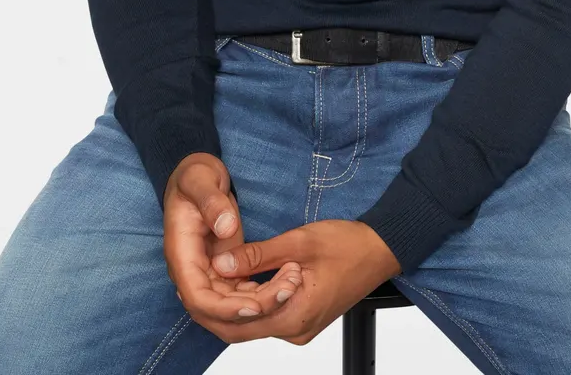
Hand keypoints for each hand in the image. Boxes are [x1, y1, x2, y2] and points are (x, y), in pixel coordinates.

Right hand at [162, 153, 303, 333]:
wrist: (197, 174)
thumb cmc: (195, 175)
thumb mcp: (200, 180)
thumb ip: (212, 203)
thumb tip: (226, 229)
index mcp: (181, 254)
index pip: (198, 298)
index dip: (225, 309)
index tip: (255, 306)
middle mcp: (193, 271)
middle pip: (218, 309)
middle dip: (252, 308)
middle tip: (287, 292)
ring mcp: (209, 271)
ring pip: (232, 304)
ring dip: (262, 302)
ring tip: (293, 284)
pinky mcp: (224, 268)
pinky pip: (241, 291)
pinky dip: (263, 292)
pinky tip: (286, 282)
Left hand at [206, 218, 402, 345]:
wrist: (381, 250)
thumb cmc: (347, 244)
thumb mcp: (299, 242)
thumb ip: (258, 256)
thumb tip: (222, 263)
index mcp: (294, 315)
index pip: (238, 324)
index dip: (210, 307)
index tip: (189, 284)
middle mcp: (295, 329)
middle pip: (242, 328)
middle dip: (215, 307)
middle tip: (192, 281)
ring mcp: (299, 325)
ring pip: (253, 322)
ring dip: (231, 302)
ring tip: (209, 275)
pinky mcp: (302, 315)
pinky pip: (267, 314)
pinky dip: (249, 299)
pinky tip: (236, 277)